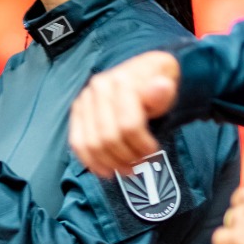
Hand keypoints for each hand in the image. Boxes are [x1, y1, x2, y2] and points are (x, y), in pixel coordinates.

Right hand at [70, 50, 181, 176]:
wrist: (143, 72)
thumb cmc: (157, 84)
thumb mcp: (167, 87)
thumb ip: (163, 92)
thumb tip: (162, 87)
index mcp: (121, 81)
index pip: (128, 126)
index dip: (141, 145)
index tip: (153, 151)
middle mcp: (98, 88)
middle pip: (108, 138)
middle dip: (126, 157)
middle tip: (140, 164)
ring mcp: (84, 99)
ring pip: (92, 144)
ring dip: (110, 163)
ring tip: (126, 169)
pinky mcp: (77, 111)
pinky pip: (77, 142)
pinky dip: (90, 161)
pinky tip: (105, 171)